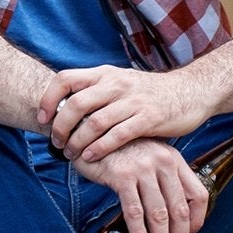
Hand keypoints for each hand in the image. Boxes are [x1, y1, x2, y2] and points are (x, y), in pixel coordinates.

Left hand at [40, 65, 208, 162]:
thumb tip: (66, 107)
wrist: (191, 91)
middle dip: (60, 127)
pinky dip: (100, 148)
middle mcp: (116, 84)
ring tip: (71, 154)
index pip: (66, 78)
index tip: (42, 118)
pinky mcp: (148, 118)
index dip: (48, 99)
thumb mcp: (121, 83)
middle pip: (76, 103)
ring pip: (94, 122)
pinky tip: (91, 157)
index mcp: (106, 74)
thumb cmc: (151, 93)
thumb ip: (98, 92)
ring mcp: (133, 101)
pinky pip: (117, 135)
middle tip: (56, 143)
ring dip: (78, 142)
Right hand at [74, 138, 210, 232]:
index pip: (198, 196)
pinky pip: (135, 212)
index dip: (196, 223)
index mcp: (175, 160)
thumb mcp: (149, 159)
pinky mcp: (122, 176)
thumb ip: (162, 179)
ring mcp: (143, 168)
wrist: (90, 132)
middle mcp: (164, 162)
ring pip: (159, 215)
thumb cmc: (120, 152)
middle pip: (180, 210)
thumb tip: (171, 217)